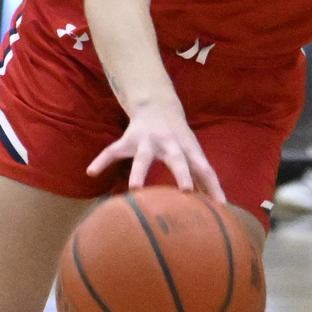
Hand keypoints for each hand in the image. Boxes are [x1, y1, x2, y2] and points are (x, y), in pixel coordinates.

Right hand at [86, 97, 225, 201]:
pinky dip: (102, 160)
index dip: (211, 185)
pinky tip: (91, 172)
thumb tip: (219, 206)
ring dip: (139, 172)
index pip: (203, 167)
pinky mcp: (128, 140)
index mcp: (188, 148)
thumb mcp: (193, 153)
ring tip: (134, 189)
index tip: (218, 205)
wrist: (157, 105)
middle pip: (177, 158)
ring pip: (142, 157)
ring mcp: (147, 140)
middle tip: (186, 190)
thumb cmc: (180, 139)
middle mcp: (170, 142)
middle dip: (182, 173)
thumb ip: (203, 177)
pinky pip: (113, 151)